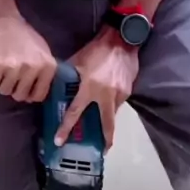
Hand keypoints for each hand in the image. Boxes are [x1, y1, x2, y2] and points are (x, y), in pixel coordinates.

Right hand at [0, 11, 56, 102]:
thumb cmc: (19, 33)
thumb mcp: (40, 50)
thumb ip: (42, 71)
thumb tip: (34, 95)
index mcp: (47, 66)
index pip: (39, 95)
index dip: (28, 94)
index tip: (22, 88)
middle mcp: (33, 68)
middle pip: (20, 96)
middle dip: (13, 88)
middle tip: (8, 76)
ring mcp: (14, 68)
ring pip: (5, 91)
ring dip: (0, 83)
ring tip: (0, 69)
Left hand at [55, 29, 138, 150]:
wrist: (121, 39)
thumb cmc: (96, 50)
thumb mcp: (77, 62)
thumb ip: (69, 76)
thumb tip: (60, 84)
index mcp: (89, 89)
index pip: (75, 112)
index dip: (66, 127)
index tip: (60, 141)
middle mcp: (106, 96)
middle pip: (107, 125)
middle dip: (106, 139)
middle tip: (103, 149)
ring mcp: (120, 94)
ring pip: (113, 113)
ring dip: (108, 118)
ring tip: (104, 122)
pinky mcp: (129, 90)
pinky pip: (119, 103)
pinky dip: (113, 104)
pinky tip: (110, 100)